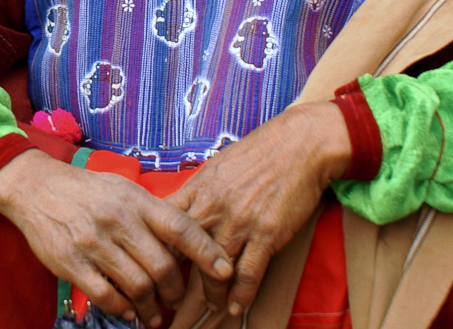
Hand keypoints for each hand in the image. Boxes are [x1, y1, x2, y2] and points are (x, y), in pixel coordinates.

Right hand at [0, 150, 232, 327]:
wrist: (35, 187)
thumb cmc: (87, 191)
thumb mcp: (123, 189)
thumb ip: (153, 214)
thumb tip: (188, 244)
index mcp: (135, 200)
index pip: (179, 227)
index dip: (206, 252)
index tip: (224, 271)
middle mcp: (117, 220)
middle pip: (162, 266)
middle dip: (175, 290)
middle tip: (175, 299)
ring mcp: (93, 242)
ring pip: (138, 286)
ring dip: (151, 306)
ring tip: (153, 313)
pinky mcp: (72, 262)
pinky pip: (107, 296)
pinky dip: (122, 310)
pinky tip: (127, 311)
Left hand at [166, 102, 350, 316]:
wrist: (298, 145)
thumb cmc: (257, 153)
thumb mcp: (216, 165)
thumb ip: (198, 190)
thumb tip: (181, 206)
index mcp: (198, 189)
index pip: (166, 225)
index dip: (157, 247)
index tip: (154, 264)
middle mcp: (213, 207)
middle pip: (185, 251)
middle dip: (177, 276)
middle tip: (174, 294)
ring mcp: (240, 222)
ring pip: (215, 267)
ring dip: (212, 292)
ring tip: (210, 306)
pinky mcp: (267, 233)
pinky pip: (249, 272)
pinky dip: (241, 293)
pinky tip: (235, 306)